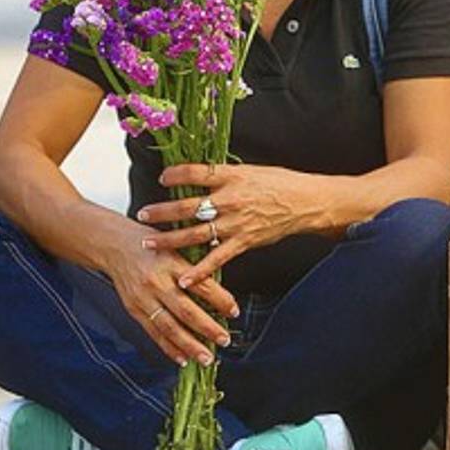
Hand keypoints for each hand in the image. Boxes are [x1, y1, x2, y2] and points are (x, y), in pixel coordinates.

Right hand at [98, 217, 238, 366]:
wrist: (115, 246)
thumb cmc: (152, 245)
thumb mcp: (177, 247)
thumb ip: (195, 268)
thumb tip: (221, 292)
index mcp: (172, 264)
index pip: (201, 285)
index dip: (220, 300)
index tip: (234, 311)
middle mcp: (157, 283)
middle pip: (186, 311)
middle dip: (208, 329)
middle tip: (224, 340)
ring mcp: (144, 299)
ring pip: (170, 327)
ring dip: (190, 346)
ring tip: (207, 358)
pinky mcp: (134, 310)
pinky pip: (154, 333)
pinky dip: (169, 348)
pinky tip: (183, 358)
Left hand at [137, 163, 324, 288]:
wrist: (306, 202)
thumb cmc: (280, 184)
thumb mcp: (251, 170)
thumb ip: (224, 175)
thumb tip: (200, 174)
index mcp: (231, 176)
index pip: (195, 172)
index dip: (175, 174)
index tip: (162, 177)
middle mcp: (230, 199)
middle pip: (187, 206)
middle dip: (161, 211)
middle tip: (142, 214)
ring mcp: (236, 222)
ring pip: (195, 232)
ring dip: (169, 239)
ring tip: (149, 243)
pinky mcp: (244, 241)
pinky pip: (217, 258)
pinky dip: (199, 271)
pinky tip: (183, 279)